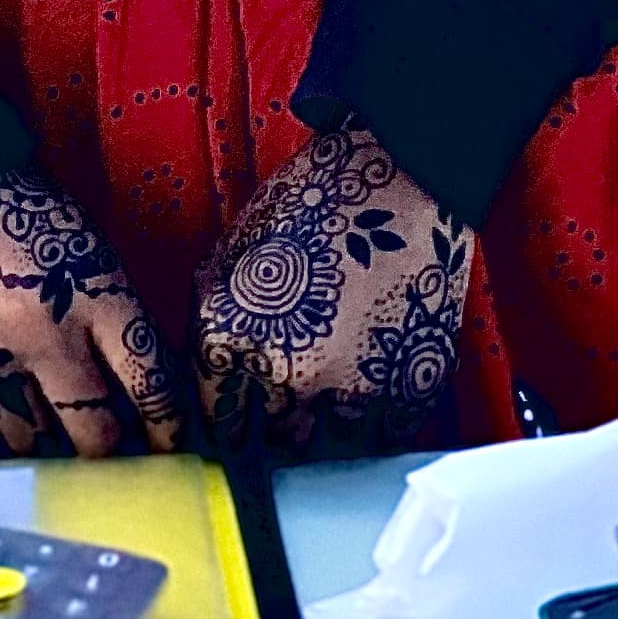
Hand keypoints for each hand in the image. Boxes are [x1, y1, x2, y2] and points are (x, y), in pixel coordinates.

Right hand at [0, 174, 189, 458]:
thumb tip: (127, 386)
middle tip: (102, 456)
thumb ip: (106, 311)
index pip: (151, 380)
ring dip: (41, 452)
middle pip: (94, 433)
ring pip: (29, 448)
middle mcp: (45, 335)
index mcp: (93, 292)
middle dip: (104, 452)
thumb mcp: (80, 245)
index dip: (166, 424)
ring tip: (42, 449)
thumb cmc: (10, 210)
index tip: (167, 444)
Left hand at [193, 124, 473, 459]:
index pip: (218, 417)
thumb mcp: (236, 251)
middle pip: (272, 440)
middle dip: (277, 423)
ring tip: (335, 389)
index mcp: (232, 335)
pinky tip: (373, 381)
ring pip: (328, 446)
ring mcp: (351, 387)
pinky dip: (376, 421)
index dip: (230, 415)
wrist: (403, 172)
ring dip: (326, 427)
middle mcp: (286, 372)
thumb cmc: (315, 201)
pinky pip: (383, 436)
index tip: (241, 415)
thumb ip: (215, 320)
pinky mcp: (407, 386)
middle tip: (292, 396)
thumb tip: (210, 381)